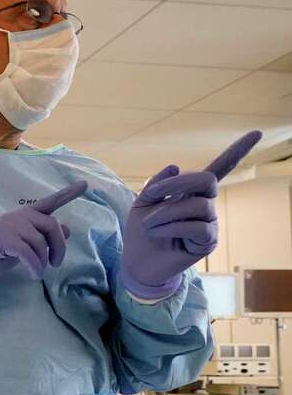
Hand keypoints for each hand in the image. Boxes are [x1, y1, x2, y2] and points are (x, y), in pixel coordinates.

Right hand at [0, 181, 85, 295]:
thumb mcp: (23, 248)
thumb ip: (42, 237)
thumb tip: (66, 229)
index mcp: (22, 216)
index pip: (48, 203)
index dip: (67, 194)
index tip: (85, 185)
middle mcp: (15, 216)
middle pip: (50, 224)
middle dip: (59, 246)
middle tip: (56, 264)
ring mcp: (6, 225)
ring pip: (39, 240)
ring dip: (43, 260)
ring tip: (38, 271)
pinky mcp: (0, 238)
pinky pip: (28, 251)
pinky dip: (35, 265)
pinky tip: (33, 274)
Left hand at [121, 131, 260, 299]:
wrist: (138, 262)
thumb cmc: (141, 232)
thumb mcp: (142, 204)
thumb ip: (156, 186)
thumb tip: (176, 167)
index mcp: (191, 192)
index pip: (218, 168)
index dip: (237, 151)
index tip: (257, 133)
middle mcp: (205, 204)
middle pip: (206, 180)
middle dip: (178, 183)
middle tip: (154, 193)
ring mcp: (209, 222)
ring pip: (196, 206)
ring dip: (166, 213)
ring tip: (150, 224)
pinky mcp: (208, 241)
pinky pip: (195, 227)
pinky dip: (171, 227)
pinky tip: (158, 233)